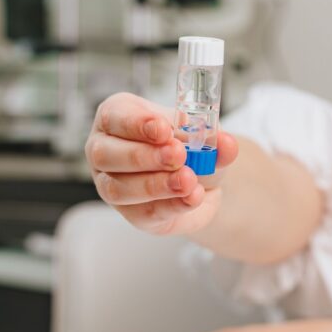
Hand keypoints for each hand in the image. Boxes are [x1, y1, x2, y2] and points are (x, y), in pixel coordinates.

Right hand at [85, 92, 239, 235]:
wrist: (201, 180)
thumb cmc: (189, 146)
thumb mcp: (204, 135)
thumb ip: (215, 137)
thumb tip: (226, 142)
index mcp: (117, 118)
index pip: (114, 117)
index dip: (137, 124)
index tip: (164, 129)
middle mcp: (104, 151)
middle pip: (106, 154)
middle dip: (144, 155)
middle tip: (178, 154)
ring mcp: (112, 185)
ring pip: (120, 188)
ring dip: (156, 184)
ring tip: (188, 180)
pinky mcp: (131, 214)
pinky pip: (145, 212)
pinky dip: (172, 205)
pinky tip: (192, 197)